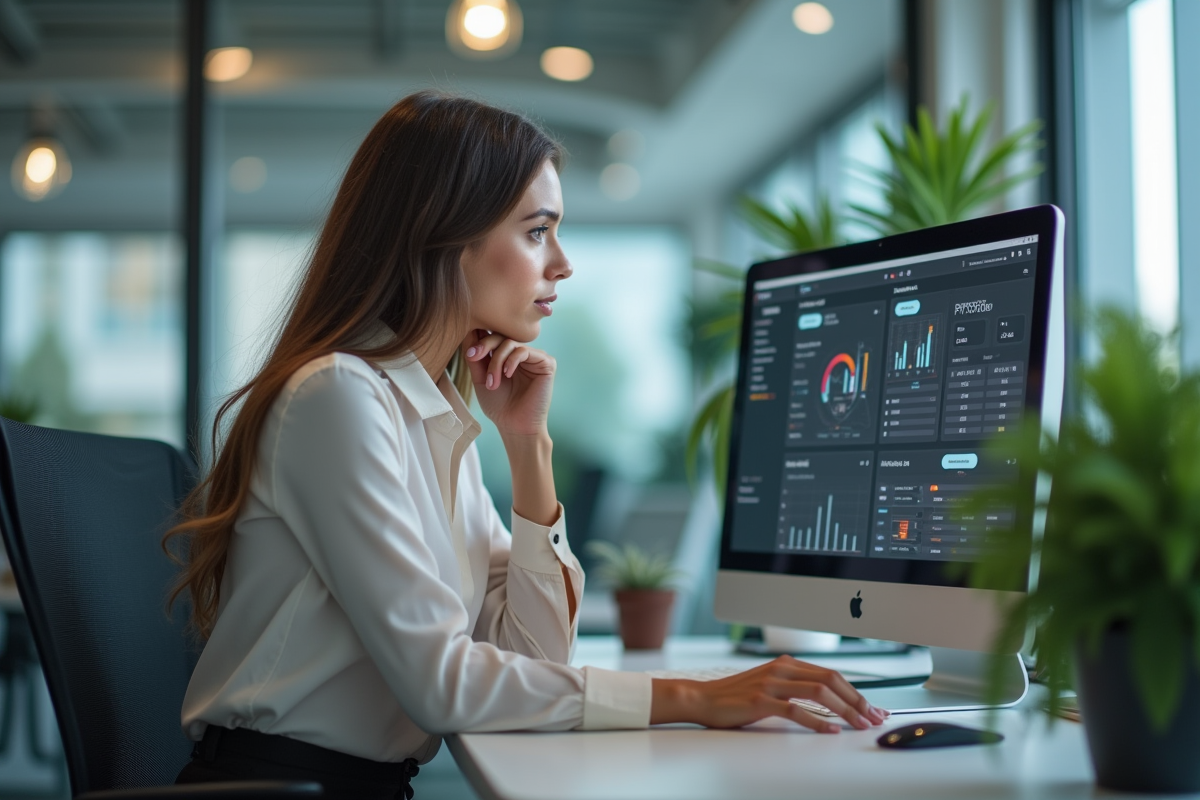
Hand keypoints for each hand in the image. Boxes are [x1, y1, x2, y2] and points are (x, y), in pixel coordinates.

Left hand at [461, 329, 555, 438]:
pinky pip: (524, 351)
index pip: (492, 336)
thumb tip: (468, 332)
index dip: (479, 338)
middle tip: (474, 357)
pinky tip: (507, 374)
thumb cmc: (499, 405)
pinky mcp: (546, 362)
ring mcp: (534, 357)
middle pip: (500, 335)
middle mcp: (521, 353)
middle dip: (484, 346)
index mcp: (506, 355)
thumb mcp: (480, 378)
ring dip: (496, 361)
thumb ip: (475, 358)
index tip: (468, 352)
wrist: (514, 425)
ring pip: (510, 343)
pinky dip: (512, 361)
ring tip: (492, 382)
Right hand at [650, 656, 888, 731]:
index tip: (871, 708)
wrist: (703, 698)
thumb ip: (794, 686)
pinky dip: (818, 720)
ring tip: (859, 724)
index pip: (831, 675)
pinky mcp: (761, 701)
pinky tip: (831, 730)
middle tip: (874, 717)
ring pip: (819, 693)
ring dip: (844, 710)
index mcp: (786, 664)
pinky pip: (796, 710)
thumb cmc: (736, 697)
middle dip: (857, 700)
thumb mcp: (769, 684)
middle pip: (831, 680)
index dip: (855, 692)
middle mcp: (782, 669)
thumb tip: (828, 700)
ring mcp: (771, 684)